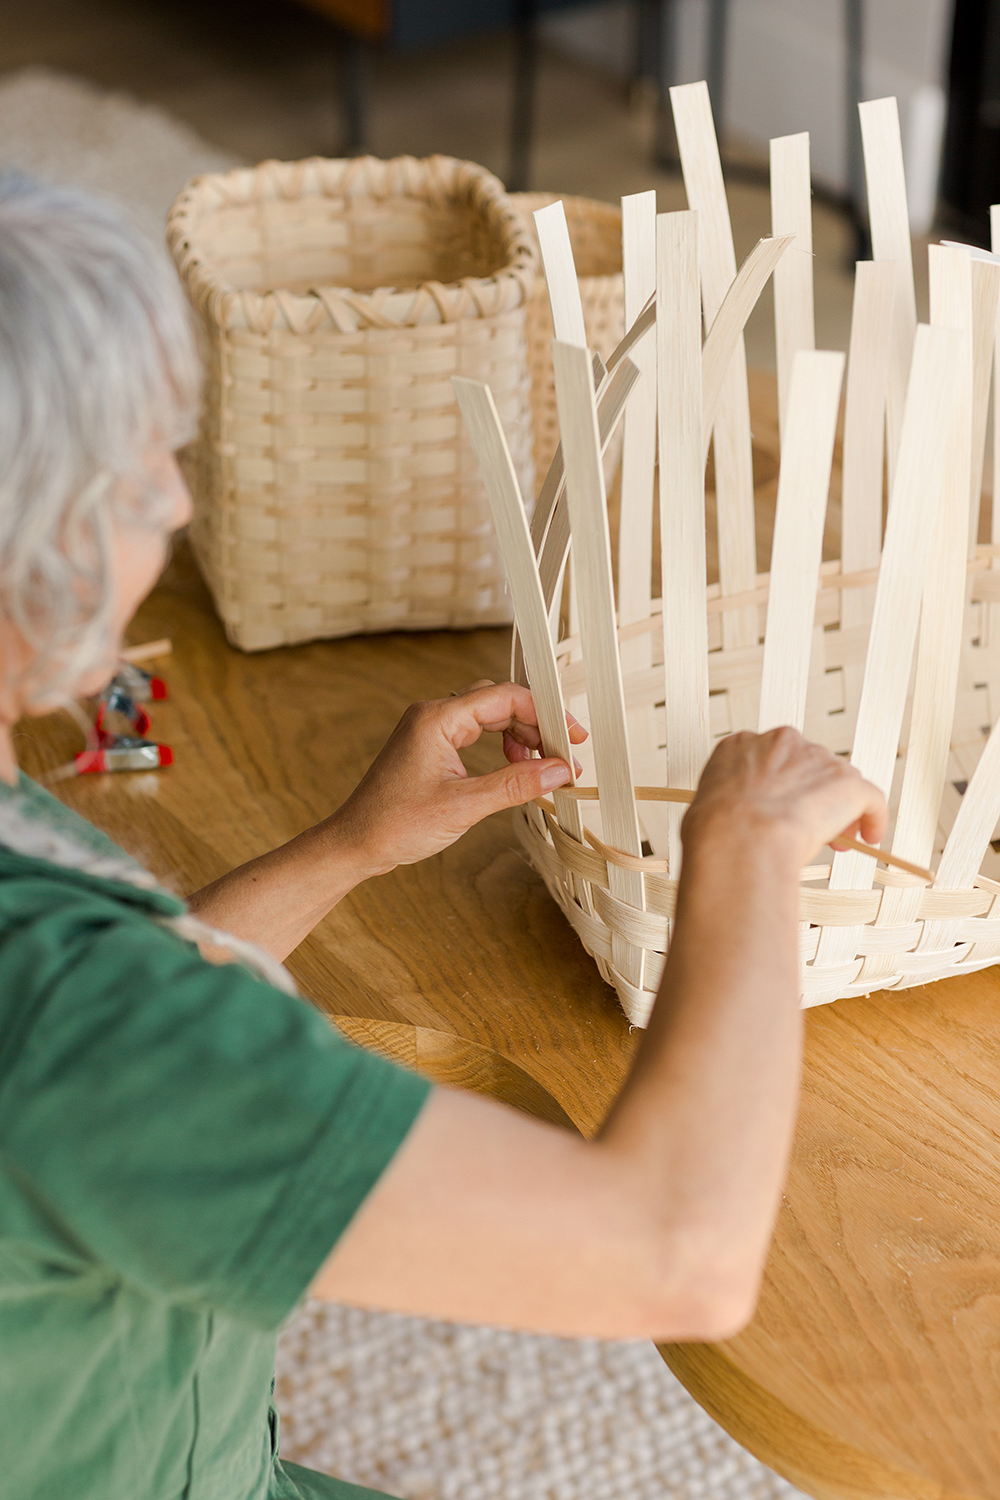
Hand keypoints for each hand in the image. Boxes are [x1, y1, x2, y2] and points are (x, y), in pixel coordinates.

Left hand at [327, 681, 587, 874]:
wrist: (355, 844)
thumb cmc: (397, 824)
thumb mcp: (465, 806)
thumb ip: (516, 784)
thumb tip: (561, 771)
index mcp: (438, 718)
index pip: (505, 697)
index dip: (545, 714)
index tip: (573, 739)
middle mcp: (434, 714)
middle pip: (500, 702)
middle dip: (536, 725)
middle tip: (565, 754)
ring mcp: (430, 728)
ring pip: (489, 716)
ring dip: (520, 737)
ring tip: (543, 766)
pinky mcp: (431, 746)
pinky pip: (476, 732)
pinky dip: (501, 746)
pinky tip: (515, 768)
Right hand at [682, 727, 885, 869]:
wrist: (737, 836)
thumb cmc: (713, 831)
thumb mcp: (705, 808)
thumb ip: (724, 804)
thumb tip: (721, 824)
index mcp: (742, 745)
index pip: (770, 759)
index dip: (779, 788)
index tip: (779, 810)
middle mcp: (782, 742)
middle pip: (808, 766)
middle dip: (811, 797)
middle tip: (809, 829)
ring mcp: (817, 758)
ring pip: (838, 781)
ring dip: (838, 809)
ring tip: (837, 842)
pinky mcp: (847, 782)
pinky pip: (870, 798)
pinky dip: (873, 818)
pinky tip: (869, 837)